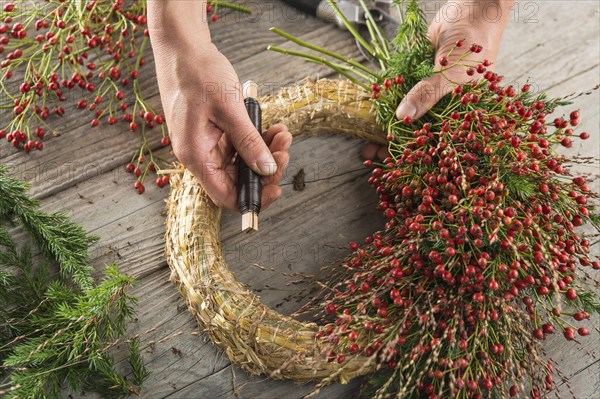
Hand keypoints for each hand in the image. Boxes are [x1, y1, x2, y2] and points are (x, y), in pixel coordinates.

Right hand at [148, 1, 290, 209]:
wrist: (182, 46)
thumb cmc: (197, 72)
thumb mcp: (229, 109)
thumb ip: (249, 142)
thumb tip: (266, 170)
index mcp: (196, 155)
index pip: (226, 196)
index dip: (253, 198)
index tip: (277, 187)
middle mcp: (199, 154)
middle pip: (237, 180)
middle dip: (266, 168)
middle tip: (284, 151)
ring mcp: (206, 143)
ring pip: (242, 162)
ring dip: (265, 151)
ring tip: (281, 134)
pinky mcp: (213, 132)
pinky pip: (239, 145)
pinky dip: (257, 138)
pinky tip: (272, 128)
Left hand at [362, 0, 512, 159]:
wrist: (471, 8)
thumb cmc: (474, 41)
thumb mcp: (452, 72)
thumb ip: (428, 94)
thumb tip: (404, 116)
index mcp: (465, 114)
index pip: (440, 143)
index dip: (418, 155)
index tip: (395, 166)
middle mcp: (449, 108)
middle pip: (421, 134)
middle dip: (398, 147)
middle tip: (373, 157)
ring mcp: (433, 95)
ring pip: (409, 118)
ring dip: (389, 130)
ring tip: (368, 147)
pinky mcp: (420, 81)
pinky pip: (402, 98)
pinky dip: (389, 108)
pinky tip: (375, 120)